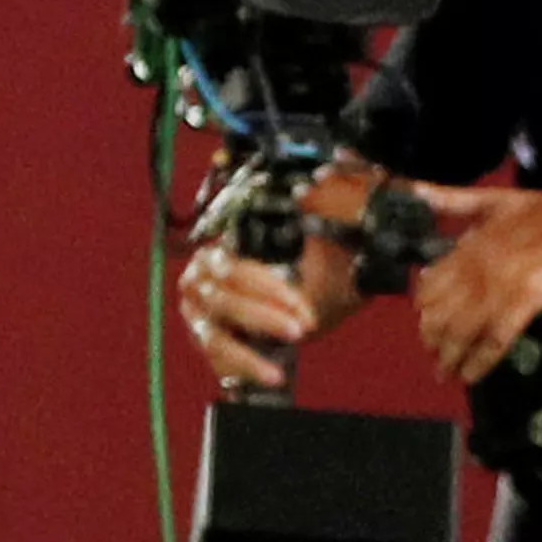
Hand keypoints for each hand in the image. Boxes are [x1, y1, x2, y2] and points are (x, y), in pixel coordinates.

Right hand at [176, 164, 374, 387]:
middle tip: (302, 325)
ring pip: (216, 325)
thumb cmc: (322, 269)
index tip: (304, 304)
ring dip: (256, 336)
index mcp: (226, 241)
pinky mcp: (207, 339)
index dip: (267, 286)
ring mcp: (200, 308)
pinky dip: (246, 364)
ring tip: (291, 343)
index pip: (232, 263)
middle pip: (222, 294)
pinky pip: (217, 354)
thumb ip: (330, 206)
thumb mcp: (329, 241)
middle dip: (265, 313)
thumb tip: (340, 167)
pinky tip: (272, 375)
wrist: (317, 305)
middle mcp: (204, 273)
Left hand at [413, 184, 541, 382]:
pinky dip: (481, 359)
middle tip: (430, 350)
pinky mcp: (527, 302)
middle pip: (444, 309)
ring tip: (443, 371)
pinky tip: (470, 375)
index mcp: (470, 245)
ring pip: (464, 327)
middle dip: (433, 334)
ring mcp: (502, 286)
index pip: (433, 281)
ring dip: (450, 353)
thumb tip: (415, 192)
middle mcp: (480, 268)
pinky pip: (498, 337)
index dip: (424, 303)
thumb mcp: (493, 199)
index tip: (421, 317)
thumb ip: (452, 200)